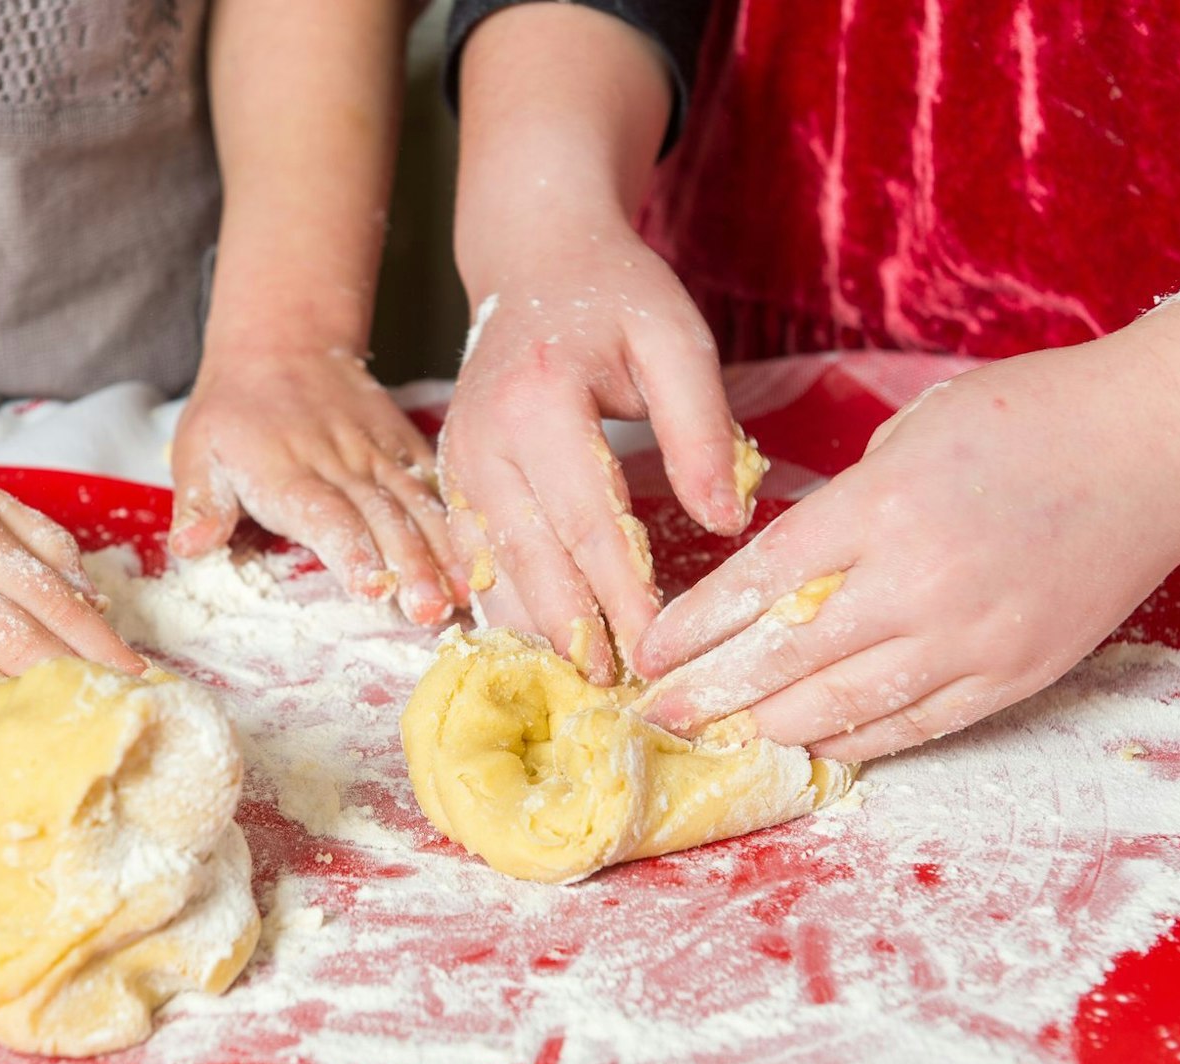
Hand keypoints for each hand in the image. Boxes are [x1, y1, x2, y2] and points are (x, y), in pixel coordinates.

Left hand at [169, 347, 466, 625]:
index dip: (351, 552)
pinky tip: (481, 558)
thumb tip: (191, 547)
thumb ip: (200, 504)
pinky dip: (459, 520)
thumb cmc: (233, 414)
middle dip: (411, 567)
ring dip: (443, 551)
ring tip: (463, 594)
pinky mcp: (403, 447)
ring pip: (417, 504)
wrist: (280, 344)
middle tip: (431, 611)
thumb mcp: (196, 451)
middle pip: (382, 518)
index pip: (326, 515)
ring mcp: (378, 454)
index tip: (373, 588)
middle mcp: (339, 463)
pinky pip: (436, 483)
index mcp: (286, 471)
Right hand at [438, 222, 748, 682]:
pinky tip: (540, 643)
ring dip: (536, 629)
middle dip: (577, 630)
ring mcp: (457, 462)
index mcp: (539, 401)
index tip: (659, 650)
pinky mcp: (452, 478)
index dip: (624, 594)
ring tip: (583, 683)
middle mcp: (483, 439)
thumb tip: (727, 523)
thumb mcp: (675, 340)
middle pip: (532, 558)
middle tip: (620, 690)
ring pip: (493, 569)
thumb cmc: (615, 295)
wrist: (534, 259)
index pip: (588, 522)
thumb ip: (700, 429)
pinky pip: (473, 556)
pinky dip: (505, 604)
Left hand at [633, 339, 1179, 760]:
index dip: (696, 627)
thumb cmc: (1028, 419)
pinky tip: (811, 743)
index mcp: (882, 505)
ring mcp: (972, 636)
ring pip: (847, 706)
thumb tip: (792, 570)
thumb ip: (848, 506)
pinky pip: (918, 725)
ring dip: (774, 725)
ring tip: (723, 736)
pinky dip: (857, 739)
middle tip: (659, 715)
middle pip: (787, 658)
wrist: (1157, 447)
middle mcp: (919, 581)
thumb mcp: (912, 432)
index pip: (760, 583)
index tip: (650, 652)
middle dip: (712, 693)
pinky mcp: (1016, 673)